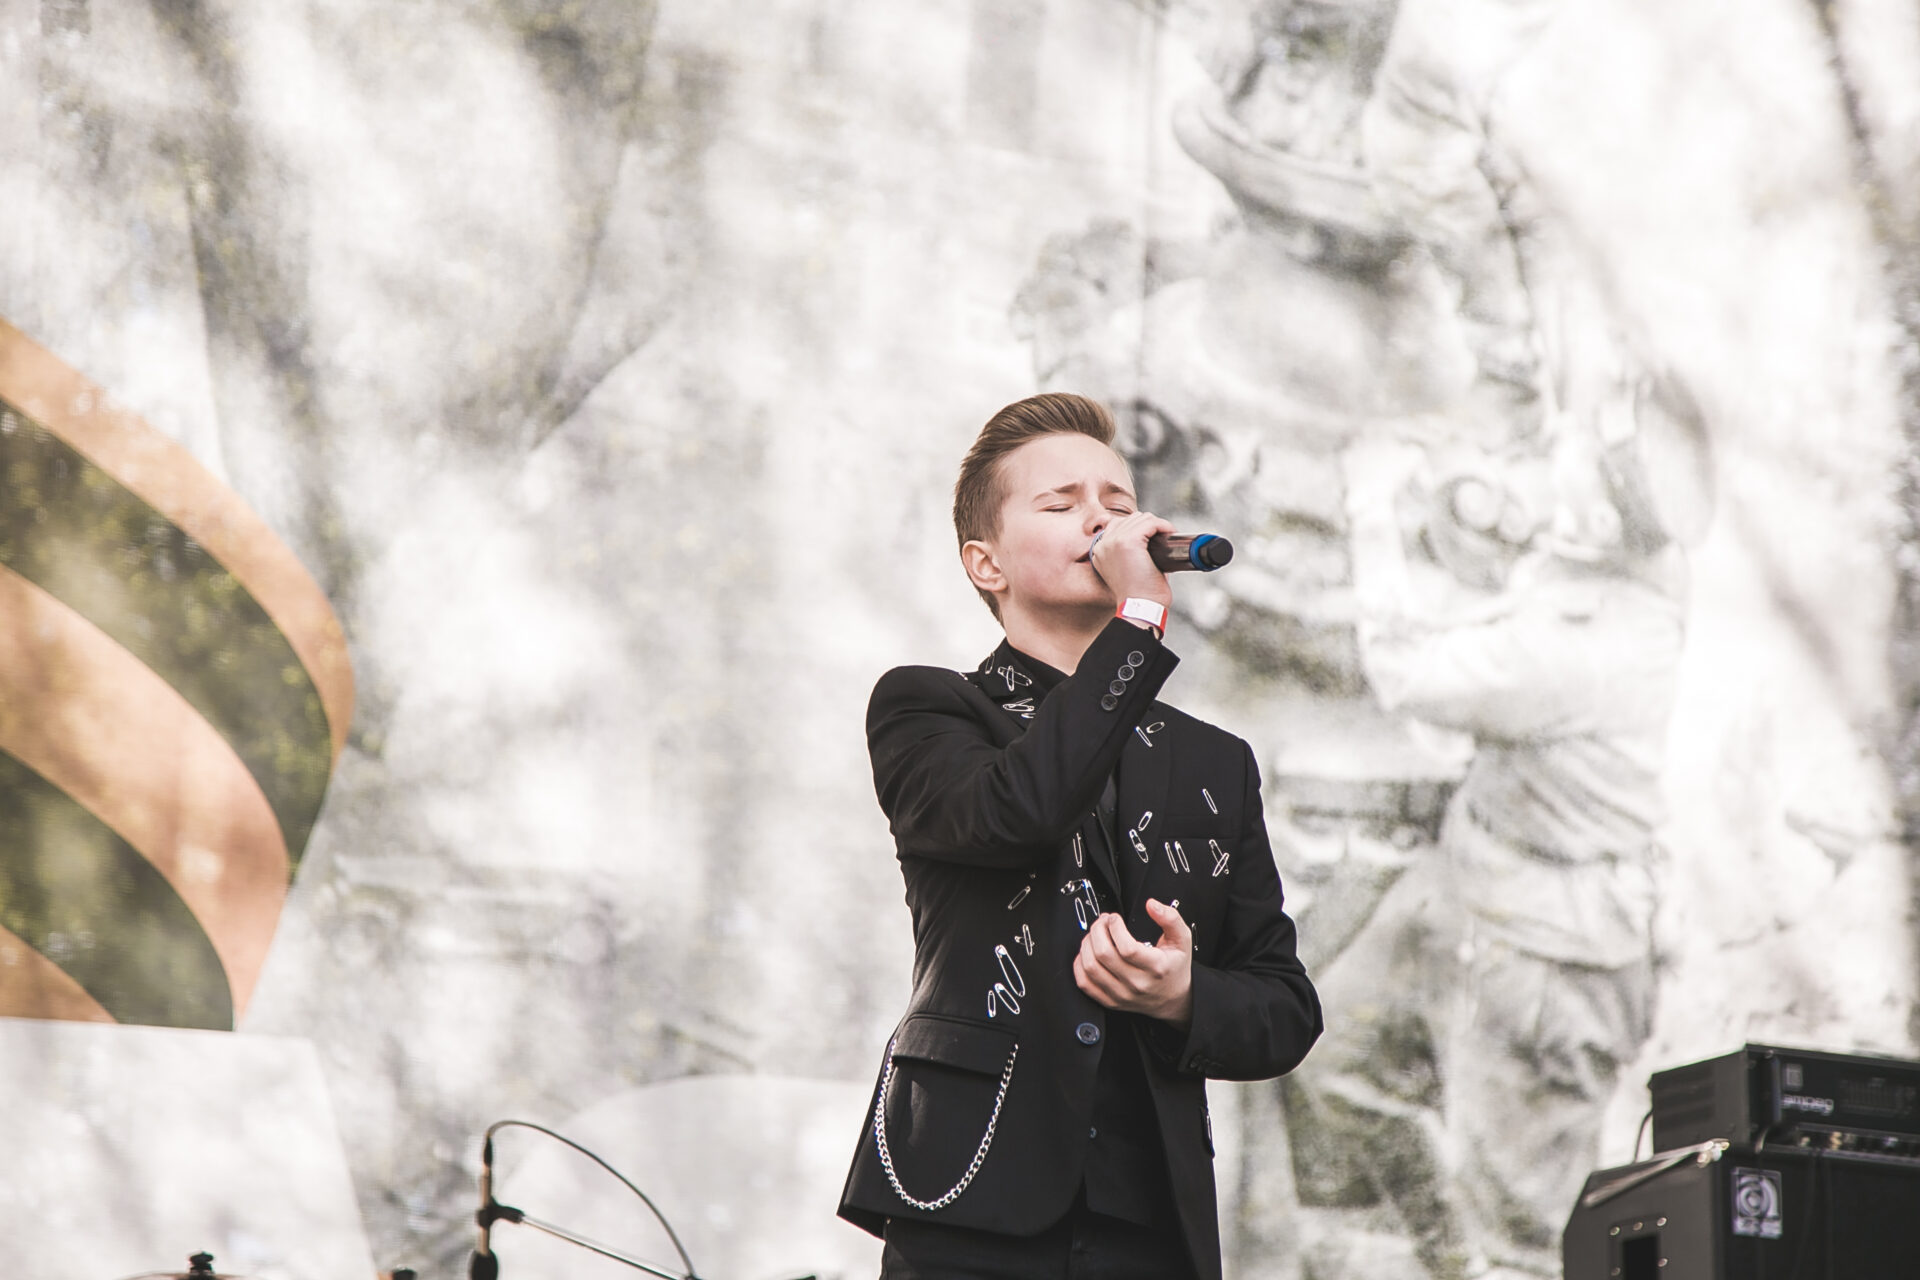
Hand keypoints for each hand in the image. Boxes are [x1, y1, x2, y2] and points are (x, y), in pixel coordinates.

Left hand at [1072, 899, 1192, 1026]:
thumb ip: (1170, 918)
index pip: (1127, 948)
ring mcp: (1122, 995)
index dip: (1115, 928)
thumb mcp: (1182, 940)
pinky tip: (1088, 953)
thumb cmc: (1174, 966)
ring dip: (1087, 945)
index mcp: (1156, 967)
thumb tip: (1151, 905)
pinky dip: (1079, 965)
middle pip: (1104, 955)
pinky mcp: (1110, 1002)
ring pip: (1091, 968)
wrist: (1173, 999)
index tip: (1115, 918)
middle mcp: (1138, 984)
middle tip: (1102, 922)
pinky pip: (1085, 984)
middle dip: (1097, 930)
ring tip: (1094, 935)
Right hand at [1088, 510, 1174, 612]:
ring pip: (1141, 518)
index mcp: (1100, 552)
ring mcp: (1114, 542)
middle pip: (1130, 519)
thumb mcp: (1128, 572)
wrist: (1140, 608)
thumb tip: (1152, 541)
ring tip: (1166, 536)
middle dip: (1149, 526)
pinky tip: (1169, 534)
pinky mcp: (1128, 541)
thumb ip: (1131, 554)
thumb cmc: (1139, 596)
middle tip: (1162, 538)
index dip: (1139, 529)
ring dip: (1157, 525)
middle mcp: (1103, 545)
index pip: (1118, 525)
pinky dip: (1163, 526)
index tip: (1153, 538)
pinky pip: (1150, 522)